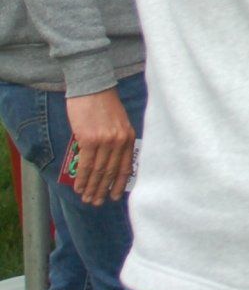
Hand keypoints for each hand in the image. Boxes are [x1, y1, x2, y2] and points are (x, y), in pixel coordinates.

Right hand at [65, 87, 135, 205]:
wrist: (92, 88)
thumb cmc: (104, 105)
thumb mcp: (118, 123)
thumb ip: (117, 141)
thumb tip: (108, 163)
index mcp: (129, 137)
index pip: (126, 167)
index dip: (120, 184)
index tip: (115, 196)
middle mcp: (120, 141)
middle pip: (111, 172)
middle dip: (103, 189)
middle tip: (96, 202)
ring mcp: (105, 141)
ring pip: (98, 171)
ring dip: (91, 187)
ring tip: (86, 198)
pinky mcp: (89, 139)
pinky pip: (86, 165)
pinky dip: (82, 178)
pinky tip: (79, 187)